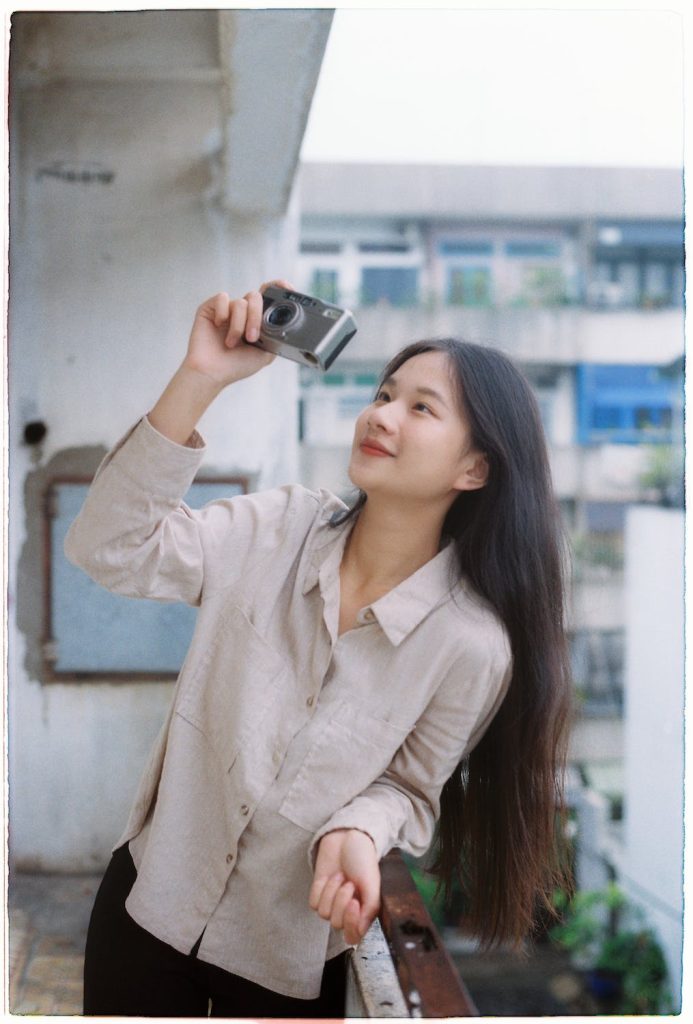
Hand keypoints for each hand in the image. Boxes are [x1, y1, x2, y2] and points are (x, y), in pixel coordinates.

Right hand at [183, 279, 294, 387]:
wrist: (212, 373)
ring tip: (232, 342)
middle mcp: (243, 312)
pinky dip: (223, 313)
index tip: (286, 288)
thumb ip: (277, 336)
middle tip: (251, 338)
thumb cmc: (236, 366)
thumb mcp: (266, 354)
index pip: (269, 295)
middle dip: (256, 318)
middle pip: (256, 297)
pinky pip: (222, 298)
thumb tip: (286, 323)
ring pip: (241, 303)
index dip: (277, 287)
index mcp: (256, 320)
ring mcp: (227, 309)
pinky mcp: (211, 308)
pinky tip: (219, 326)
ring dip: (239, 325)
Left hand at [309, 829, 380, 945]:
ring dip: (333, 891)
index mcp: (363, 912)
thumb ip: (371, 909)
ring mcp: (331, 903)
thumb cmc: (363, 859)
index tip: (354, 903)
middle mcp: (346, 911)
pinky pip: (314, 903)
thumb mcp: (373, 883)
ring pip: (324, 914)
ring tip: (342, 876)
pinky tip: (331, 876)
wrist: (347, 838)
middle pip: (337, 924)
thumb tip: (361, 931)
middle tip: (350, 882)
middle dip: (342, 900)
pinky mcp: (317, 894)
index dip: (351, 924)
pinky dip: (322, 888)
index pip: (353, 936)